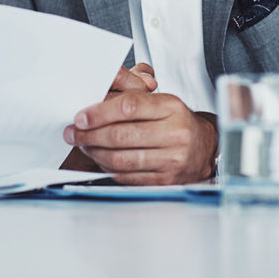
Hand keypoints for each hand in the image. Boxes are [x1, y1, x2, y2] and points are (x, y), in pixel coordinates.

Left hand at [66, 81, 218, 185]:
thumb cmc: (176, 122)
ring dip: (95, 153)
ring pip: (121, 158)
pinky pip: (127, 176)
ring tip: (84, 146)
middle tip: (74, 133)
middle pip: (121, 135)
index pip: (129, 106)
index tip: (81, 117)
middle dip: (90, 135)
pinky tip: (100, 160)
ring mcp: (171, 159)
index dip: (99, 112)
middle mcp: (175, 133)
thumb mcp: (160, 102)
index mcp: (172, 107)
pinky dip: (108, 168)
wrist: (204, 148)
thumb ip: (131, 98)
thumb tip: (95, 101)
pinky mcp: (165, 180)